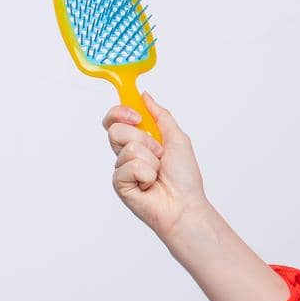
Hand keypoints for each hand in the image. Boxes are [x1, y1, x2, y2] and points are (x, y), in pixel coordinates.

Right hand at [102, 90, 209, 238]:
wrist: (184, 204)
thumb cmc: (184, 177)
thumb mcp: (177, 138)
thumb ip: (160, 115)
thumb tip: (145, 96)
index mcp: (139, 140)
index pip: (116, 118)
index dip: (120, 111)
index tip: (136, 116)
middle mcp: (127, 152)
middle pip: (115, 129)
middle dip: (142, 138)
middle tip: (158, 151)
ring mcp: (122, 168)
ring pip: (127, 147)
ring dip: (150, 158)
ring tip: (158, 172)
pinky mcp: (119, 183)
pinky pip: (128, 166)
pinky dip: (146, 173)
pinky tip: (150, 184)